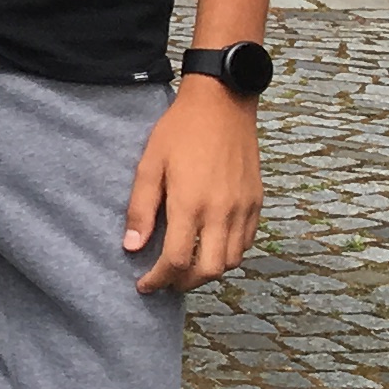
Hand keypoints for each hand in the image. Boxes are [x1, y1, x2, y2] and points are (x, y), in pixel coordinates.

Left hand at [125, 80, 262, 293]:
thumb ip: (140, 209)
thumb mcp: (149, 164)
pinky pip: (247, 242)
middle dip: (184, 283)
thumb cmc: (180, 130)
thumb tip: (132, 247)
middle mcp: (222, 212)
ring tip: (185, 267)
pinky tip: (210, 246)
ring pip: (232, 261)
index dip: (159, 279)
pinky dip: (229, 254)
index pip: (177, 261)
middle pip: (209, 270)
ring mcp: (244, 208)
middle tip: (164, 281)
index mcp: (191, 204)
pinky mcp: (257, 201)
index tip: (144, 285)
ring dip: (208, 271)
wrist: (223, 103)